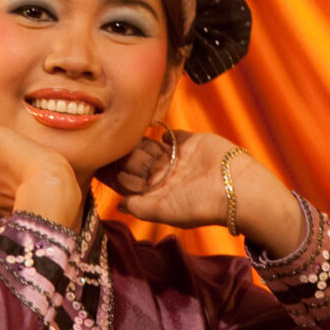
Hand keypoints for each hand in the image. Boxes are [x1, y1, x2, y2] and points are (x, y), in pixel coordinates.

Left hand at [98, 130, 305, 255]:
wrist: (236, 185)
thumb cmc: (200, 204)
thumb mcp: (165, 211)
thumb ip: (140, 207)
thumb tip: (117, 205)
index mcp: (157, 196)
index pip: (127, 184)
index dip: (110, 174)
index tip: (93, 162)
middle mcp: (164, 178)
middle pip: (134, 163)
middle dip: (118, 154)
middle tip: (99, 139)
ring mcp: (176, 159)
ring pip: (146, 147)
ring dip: (131, 140)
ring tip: (113, 128)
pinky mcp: (188, 142)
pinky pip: (167, 134)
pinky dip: (153, 128)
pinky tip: (137, 119)